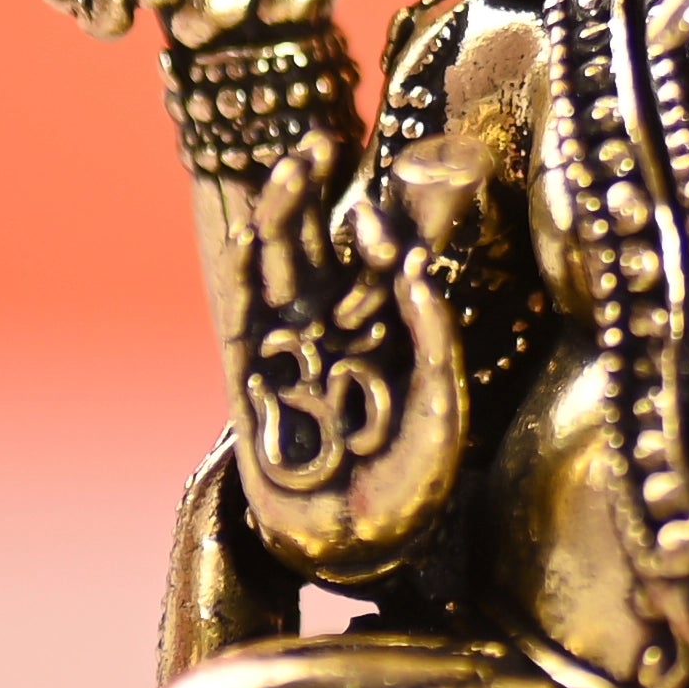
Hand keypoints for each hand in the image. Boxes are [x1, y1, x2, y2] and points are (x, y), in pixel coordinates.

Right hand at [232, 143, 468, 571]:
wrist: (360, 549)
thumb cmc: (413, 481)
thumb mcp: (443, 405)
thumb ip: (434, 339)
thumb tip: (413, 274)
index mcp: (384, 326)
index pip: (378, 251)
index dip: (380, 209)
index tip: (396, 169)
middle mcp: (333, 327)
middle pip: (319, 241)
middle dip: (319, 190)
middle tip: (324, 137)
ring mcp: (290, 347)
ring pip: (280, 263)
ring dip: (285, 210)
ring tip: (297, 159)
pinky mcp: (253, 376)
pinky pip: (245, 313)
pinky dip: (251, 269)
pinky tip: (257, 226)